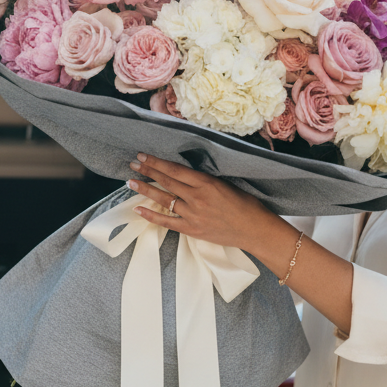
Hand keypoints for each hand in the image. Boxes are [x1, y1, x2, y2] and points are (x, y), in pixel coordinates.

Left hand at [127, 153, 289, 253]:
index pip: (175, 170)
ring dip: (145, 190)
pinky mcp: (192, 230)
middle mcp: (197, 198)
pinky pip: (167, 222)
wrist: (255, 230)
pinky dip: (151, 216)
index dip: (157, 162)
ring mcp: (193, 215)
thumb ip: (204, 181)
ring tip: (130, 182)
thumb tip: (184, 174)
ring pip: (164, 200)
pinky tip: (138, 209)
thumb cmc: (246, 205)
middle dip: (147, 172)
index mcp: (207, 183)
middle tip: (133, 164)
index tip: (144, 156)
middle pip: (166, 182)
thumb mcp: (226, 184)